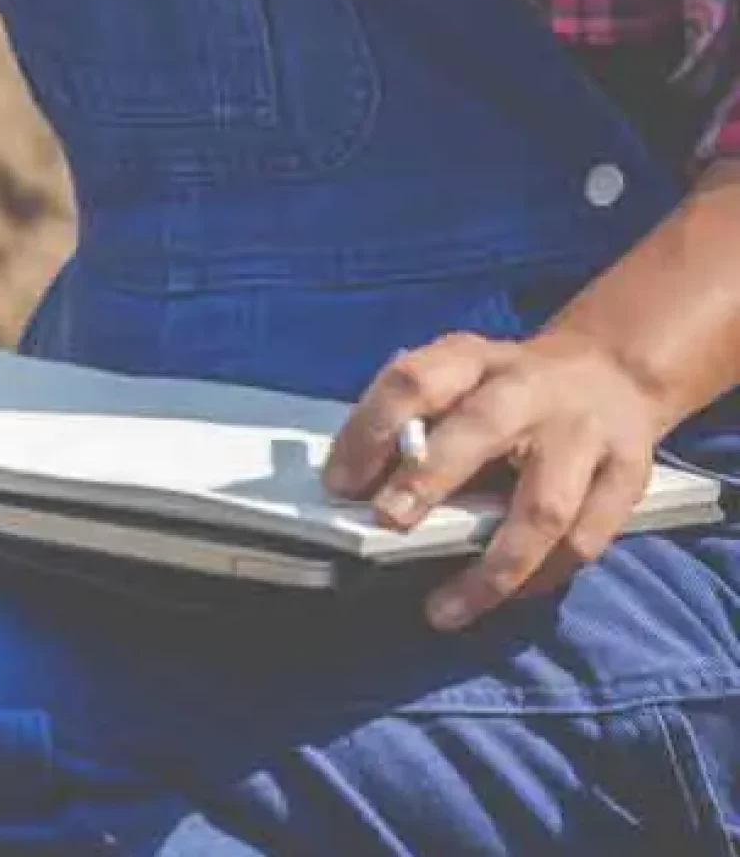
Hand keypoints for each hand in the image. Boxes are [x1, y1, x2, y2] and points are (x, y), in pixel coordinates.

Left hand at [323, 331, 676, 630]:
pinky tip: (503, 598)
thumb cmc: (504, 392)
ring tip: (444, 608)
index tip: (339, 484)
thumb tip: (355, 496)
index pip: (415, 381)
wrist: (609, 374)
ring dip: (492, 566)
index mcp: (472, 360)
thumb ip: (410, 426)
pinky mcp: (628, 476)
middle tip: (389, 521)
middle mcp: (532, 390)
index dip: (372, 429)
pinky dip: (541, 577)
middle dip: (431, 477)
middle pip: (482, 428)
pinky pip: (584, 541)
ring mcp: (586, 434)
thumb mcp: (454, 384)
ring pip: (544, 507)